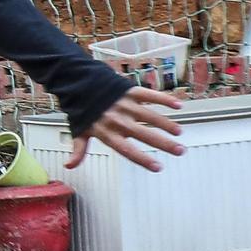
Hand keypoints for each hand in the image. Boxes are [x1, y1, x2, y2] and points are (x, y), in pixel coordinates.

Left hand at [67, 86, 185, 172]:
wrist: (79, 83)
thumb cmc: (81, 109)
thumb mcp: (79, 130)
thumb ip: (79, 150)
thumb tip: (70, 166)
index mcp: (107, 133)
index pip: (128, 150)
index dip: (143, 159)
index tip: (158, 167)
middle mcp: (118, 120)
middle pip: (144, 135)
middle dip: (164, 143)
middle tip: (180, 151)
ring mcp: (125, 105)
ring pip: (150, 115)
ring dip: (166, 124)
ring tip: (179, 132)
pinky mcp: (130, 91)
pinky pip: (150, 95)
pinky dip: (165, 99)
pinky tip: (178, 105)